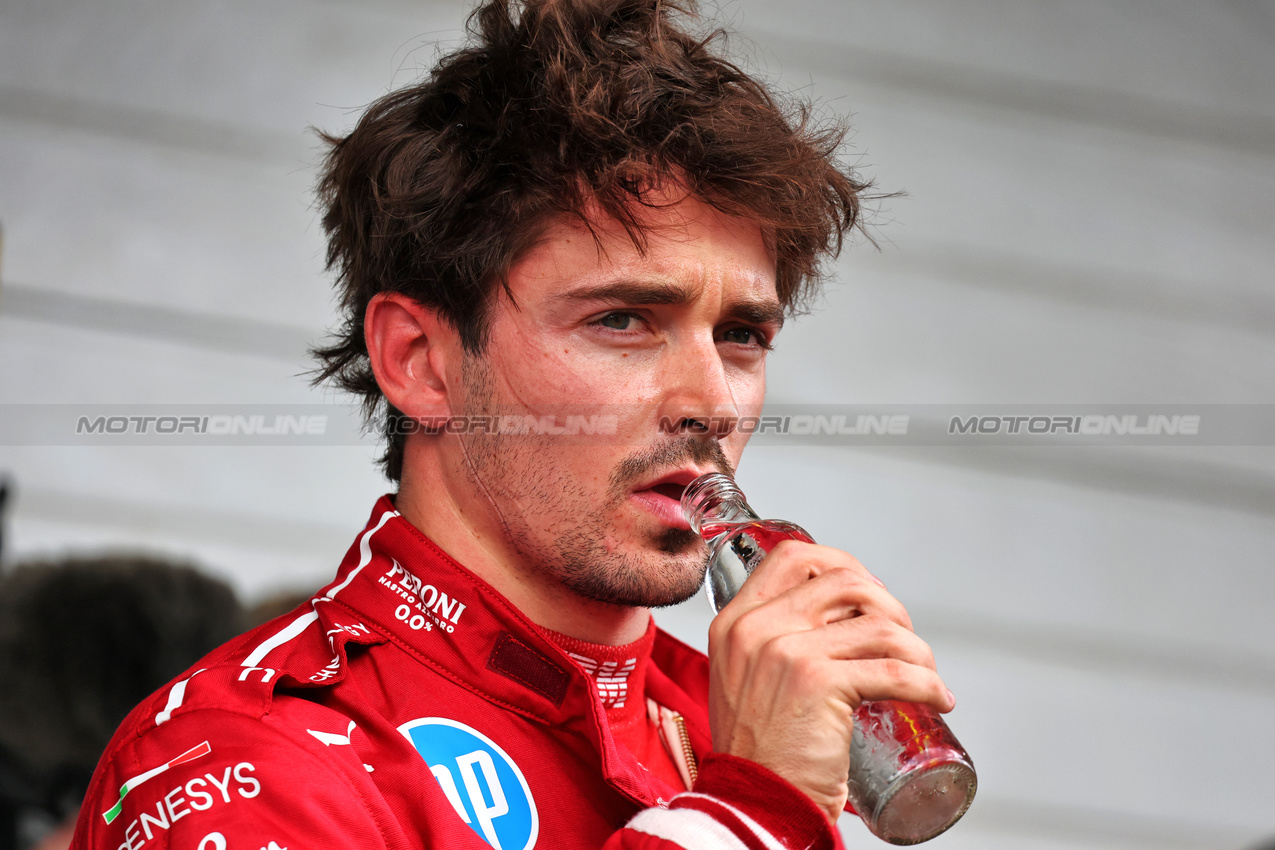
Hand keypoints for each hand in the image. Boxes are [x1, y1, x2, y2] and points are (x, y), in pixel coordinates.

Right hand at [706, 540, 953, 822]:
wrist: (754, 805)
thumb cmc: (759, 754)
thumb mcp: (745, 680)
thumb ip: (770, 645)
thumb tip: (834, 622)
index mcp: (735, 621)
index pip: (793, 557)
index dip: (841, 563)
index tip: (868, 592)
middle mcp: (756, 628)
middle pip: (844, 579)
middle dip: (889, 604)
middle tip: (904, 638)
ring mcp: (786, 651)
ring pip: (878, 624)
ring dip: (917, 648)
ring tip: (926, 673)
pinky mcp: (819, 682)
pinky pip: (895, 671)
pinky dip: (927, 682)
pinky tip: (937, 696)